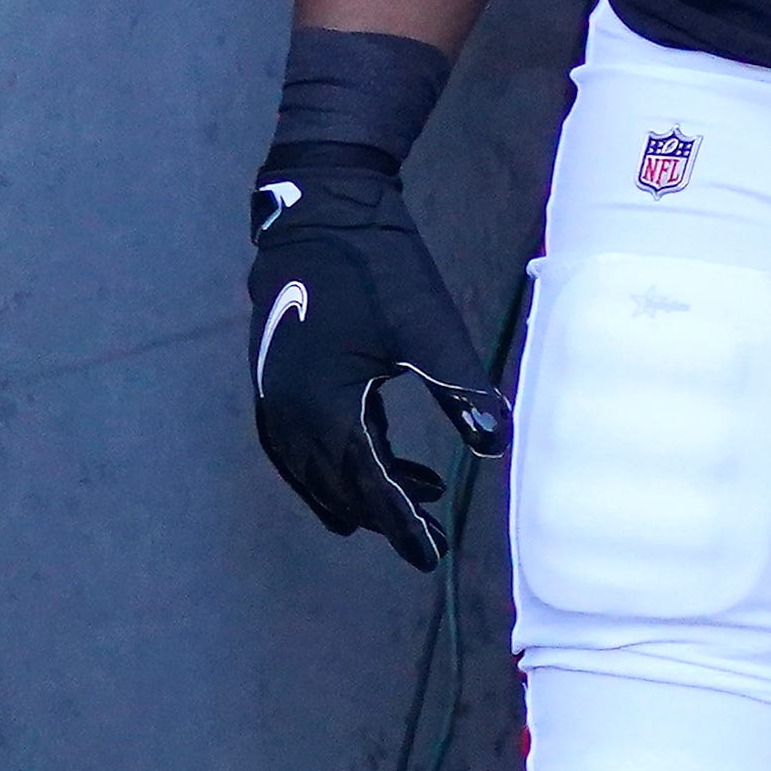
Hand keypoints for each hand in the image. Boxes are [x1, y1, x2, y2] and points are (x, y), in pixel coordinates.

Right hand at [248, 162, 511, 569]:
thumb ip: (461, 389)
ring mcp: (275, 394)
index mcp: (325, 409)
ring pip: (313, 467)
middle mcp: (290, 412)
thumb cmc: (378, 267)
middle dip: (380, 514)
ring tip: (404, 504)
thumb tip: (495, 444)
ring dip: (355, 489)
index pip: (368, 486)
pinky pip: (299, 440)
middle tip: (423, 539)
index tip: (428, 557)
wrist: (321, 212)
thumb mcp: (430, 328)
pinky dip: (331, 460)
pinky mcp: (277, 374)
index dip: (400, 524)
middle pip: (336, 485)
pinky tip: (366, 453)